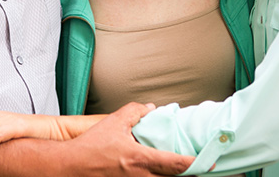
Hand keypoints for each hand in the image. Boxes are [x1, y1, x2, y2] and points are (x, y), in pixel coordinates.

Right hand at [64, 102, 194, 176]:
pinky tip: (163, 173)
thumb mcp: (114, 122)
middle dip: (190, 175)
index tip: (207, 162)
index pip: (175, 164)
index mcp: (139, 159)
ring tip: (185, 171)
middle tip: (202, 168)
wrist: (71, 167)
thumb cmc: (91, 146)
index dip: (194, 164)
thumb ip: (135, 112)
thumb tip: (152, 109)